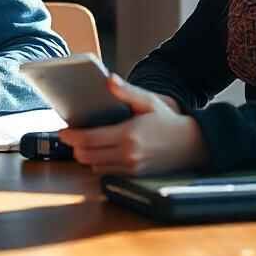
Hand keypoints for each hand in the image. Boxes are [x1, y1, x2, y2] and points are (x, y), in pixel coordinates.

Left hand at [58, 74, 208, 175]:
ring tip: (85, 143)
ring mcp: (131, 168)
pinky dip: (100, 164)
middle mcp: (128, 155)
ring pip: (95, 167)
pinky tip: (101, 152)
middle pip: (87, 156)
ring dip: (87, 157)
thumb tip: (109, 79)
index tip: (63, 131)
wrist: (192, 144)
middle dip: (75, 147)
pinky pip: (107, 173)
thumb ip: (126, 92)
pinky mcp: (135, 176)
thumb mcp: (148, 101)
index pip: (89, 139)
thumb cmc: (168, 120)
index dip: (71, 136)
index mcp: (128, 135)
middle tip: (70, 137)